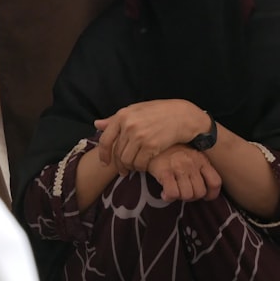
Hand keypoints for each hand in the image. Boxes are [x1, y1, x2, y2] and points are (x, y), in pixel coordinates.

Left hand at [94, 99, 210, 172]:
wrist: (182, 116)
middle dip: (120, 165)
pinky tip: (146, 164)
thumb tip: (97, 124)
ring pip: (127, 161)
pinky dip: (142, 167)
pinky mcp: (151, 146)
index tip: (105, 163)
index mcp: (123, 115)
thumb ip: (115, 119)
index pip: (105, 140)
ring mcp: (140, 136)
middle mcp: (129, 125)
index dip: (103, 154)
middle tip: (124, 170)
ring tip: (136, 166)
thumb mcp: (136, 110)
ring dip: (131, 167)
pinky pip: (140, 164)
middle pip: (117, 153)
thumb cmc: (159, 112)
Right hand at [148, 145, 221, 201]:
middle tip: (183, 192)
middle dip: (192, 197)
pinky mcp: (164, 172)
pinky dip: (168, 197)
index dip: (211, 194)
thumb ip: (199, 169)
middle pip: (200, 192)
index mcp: (201, 160)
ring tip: (174, 190)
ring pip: (186, 195)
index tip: (205, 197)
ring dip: (179, 197)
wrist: (152, 141)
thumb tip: (204, 191)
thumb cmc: (172, 152)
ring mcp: (179, 167)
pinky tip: (164, 192)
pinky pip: (172, 193)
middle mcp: (192, 163)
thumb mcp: (191, 156)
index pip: (215, 182)